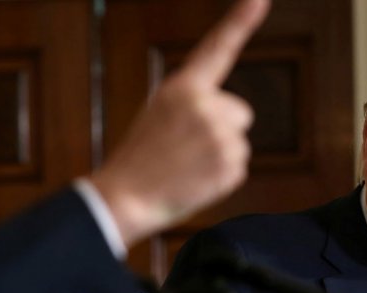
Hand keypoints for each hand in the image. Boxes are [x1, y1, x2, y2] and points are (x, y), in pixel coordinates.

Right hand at [90, 0, 269, 246]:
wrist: (126, 197)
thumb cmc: (140, 155)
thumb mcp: (160, 112)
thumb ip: (196, 102)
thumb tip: (230, 113)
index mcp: (183, 87)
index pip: (218, 48)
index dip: (241, 21)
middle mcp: (207, 106)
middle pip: (240, 112)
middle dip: (223, 127)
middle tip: (189, 146)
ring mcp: (221, 136)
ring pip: (239, 141)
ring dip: (221, 153)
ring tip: (188, 164)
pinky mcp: (231, 166)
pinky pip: (238, 166)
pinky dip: (221, 176)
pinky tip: (196, 179)